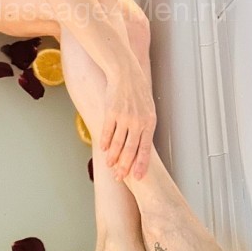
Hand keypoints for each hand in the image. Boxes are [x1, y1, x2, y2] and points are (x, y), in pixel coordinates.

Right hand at [100, 59, 156, 181]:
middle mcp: (138, 121)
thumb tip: (141, 146)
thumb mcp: (148, 109)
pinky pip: (107, 131)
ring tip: (110, 165)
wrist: (126, 73)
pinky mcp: (111, 111)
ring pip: (117, 143)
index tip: (138, 177)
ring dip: (112, 156)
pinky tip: (102, 149)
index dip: (141, 164)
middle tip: (119, 177)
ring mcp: (124, 117)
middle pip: (130, 150)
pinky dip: (104, 142)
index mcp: (149, 122)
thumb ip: (145, 126)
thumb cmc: (138, 92)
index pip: (145, 149)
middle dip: (124, 166)